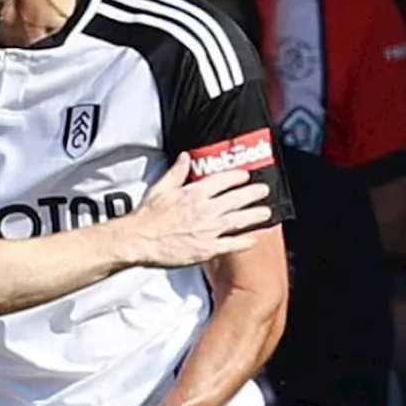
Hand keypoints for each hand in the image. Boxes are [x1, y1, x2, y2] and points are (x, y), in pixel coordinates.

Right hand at [120, 153, 271, 267]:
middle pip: (236, 199)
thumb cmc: (147, 216)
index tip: (245, 176)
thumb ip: (176, 172)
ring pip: (239, 220)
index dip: (237, 177)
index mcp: (194, 193)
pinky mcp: (207, 248)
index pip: (222, 180)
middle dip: (253, 193)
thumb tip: (185, 157)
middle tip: (264, 190)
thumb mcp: (160, 188)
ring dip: (255, 215)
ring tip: (266, 212)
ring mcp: (208, 230)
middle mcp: (205, 209)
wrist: (139, 240)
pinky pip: (231, 244)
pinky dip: (244, 241)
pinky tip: (253, 239)